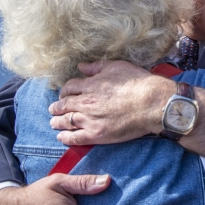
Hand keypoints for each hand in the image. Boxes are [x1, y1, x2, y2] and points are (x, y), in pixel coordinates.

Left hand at [49, 61, 175, 144]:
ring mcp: (89, 119)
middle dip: (56, 107)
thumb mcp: (117, 67)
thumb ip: (96, 67)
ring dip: (57, 122)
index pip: (69, 87)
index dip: (65, 91)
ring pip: (66, 121)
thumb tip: (81, 66)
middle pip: (63, 105)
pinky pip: (75, 138)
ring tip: (54, 123)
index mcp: (90, 85)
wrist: (151, 102)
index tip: (64, 94)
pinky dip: (65, 137)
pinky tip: (61, 137)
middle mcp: (85, 102)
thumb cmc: (138, 83)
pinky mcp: (97, 134)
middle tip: (53, 110)